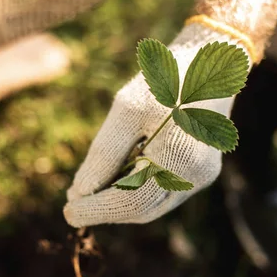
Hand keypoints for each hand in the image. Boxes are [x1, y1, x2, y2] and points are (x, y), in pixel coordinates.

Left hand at [64, 23, 252, 226]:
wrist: (208, 64)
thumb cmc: (164, 81)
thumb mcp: (127, 111)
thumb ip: (105, 154)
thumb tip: (80, 192)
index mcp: (180, 159)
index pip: (131, 200)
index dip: (97, 209)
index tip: (68, 212)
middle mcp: (196, 176)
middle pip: (142, 209)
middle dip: (106, 209)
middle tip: (74, 204)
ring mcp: (202, 177)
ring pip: (152, 206)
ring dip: (120, 202)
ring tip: (91, 191)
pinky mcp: (201, 173)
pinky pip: (162, 193)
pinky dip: (136, 191)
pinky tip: (117, 178)